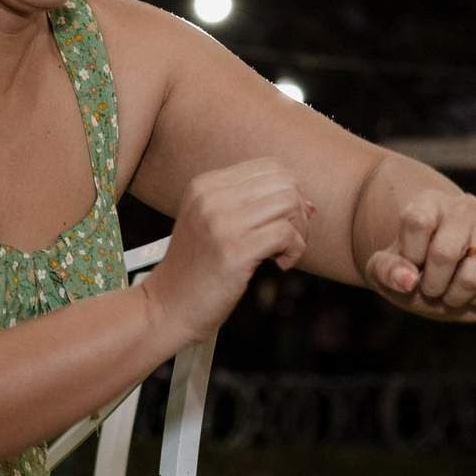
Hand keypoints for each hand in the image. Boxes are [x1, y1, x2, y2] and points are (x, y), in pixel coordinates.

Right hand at [143, 159, 312, 341]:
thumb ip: (253, 207)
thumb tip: (308, 203)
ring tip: (282, 252)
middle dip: (298, 211)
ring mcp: (221, 223)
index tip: (280, 223)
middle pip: (285, 182)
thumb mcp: (213, 225)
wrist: (167, 308)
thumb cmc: (197, 271)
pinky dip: (295, 251)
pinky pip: (287, 234)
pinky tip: (279, 265)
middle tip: (286, 240)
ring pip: (290, 204)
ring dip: (299, 231)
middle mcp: (211, 197)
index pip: (271, 167)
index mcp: (205, 185)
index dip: (288, 193)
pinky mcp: (234, 252)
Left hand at [364, 186, 475, 320]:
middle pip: (444, 253)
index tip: (410, 266)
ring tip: (451, 293)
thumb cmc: (413, 270)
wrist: (445, 274)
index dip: (409, 256)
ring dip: (456, 297)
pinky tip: (473, 294)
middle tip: (430, 289)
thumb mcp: (384, 270)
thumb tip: (408, 279)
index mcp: (429, 202)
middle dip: (432, 285)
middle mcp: (465, 206)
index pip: (417, 221)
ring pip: (474, 276)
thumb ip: (385, 270)